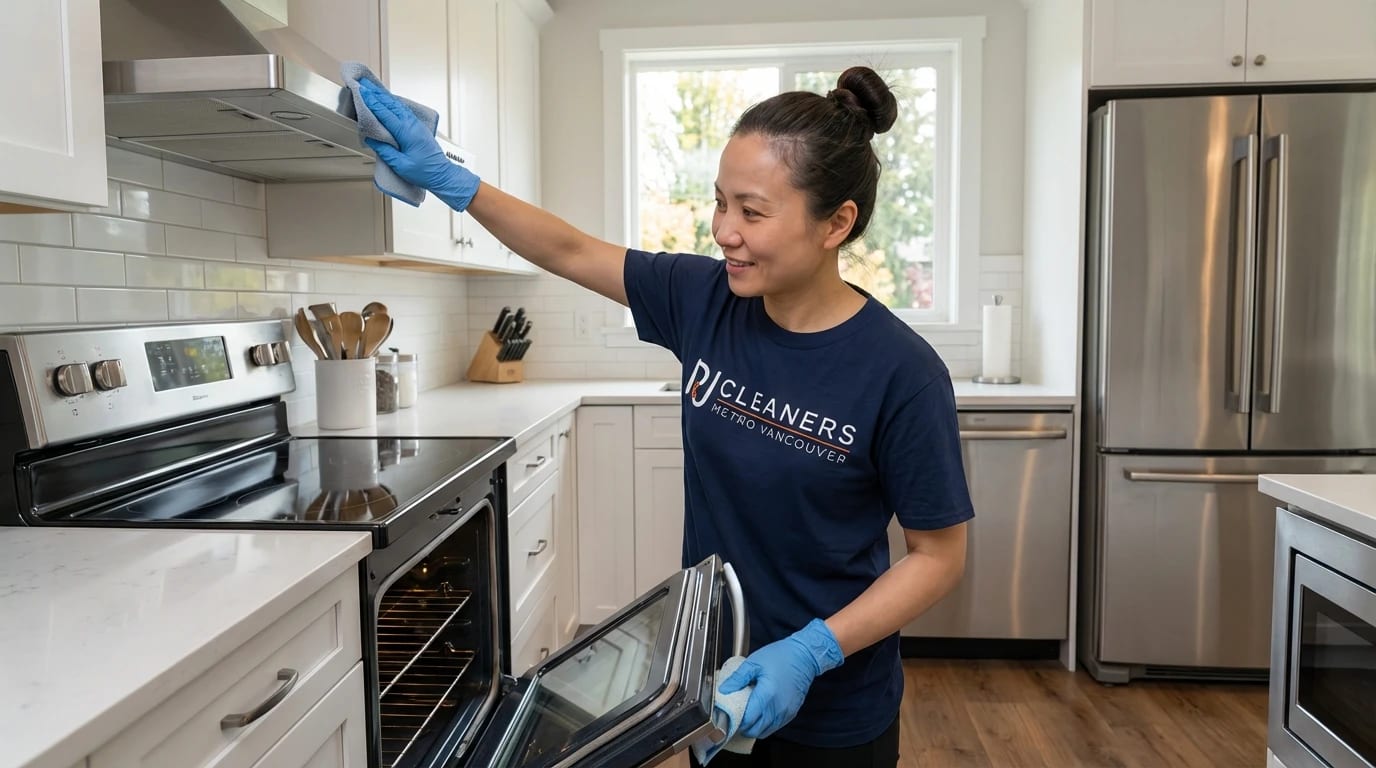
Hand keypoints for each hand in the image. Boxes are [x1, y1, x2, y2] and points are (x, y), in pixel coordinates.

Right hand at [357, 79, 480, 210]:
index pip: (385, 113)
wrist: (442, 174)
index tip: (362, 92)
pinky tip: (389, 102)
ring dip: (385, 97)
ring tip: (373, 90)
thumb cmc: (424, 172)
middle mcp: (412, 125)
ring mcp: (416, 125)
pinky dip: (393, 104)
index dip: (372, 101)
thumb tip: (371, 139)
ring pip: (398, 106)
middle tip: (364, 85)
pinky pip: (403, 111)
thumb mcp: (400, 165)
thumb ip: (384, 151)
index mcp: (406, 133)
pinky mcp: (418, 128)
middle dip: (376, 94)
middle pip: (391, 105)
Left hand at [718, 618, 843, 739]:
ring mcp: (786, 712)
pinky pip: (775, 726)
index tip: (730, 715)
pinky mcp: (791, 712)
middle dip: (744, 726)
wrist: (804, 656)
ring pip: (765, 731)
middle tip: (736, 716)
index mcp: (767, 695)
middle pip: (756, 730)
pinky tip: (761, 713)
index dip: (736, 721)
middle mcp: (777, 708)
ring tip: (748, 714)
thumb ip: (738, 678)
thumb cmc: (781, 656)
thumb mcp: (754, 663)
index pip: (748, 720)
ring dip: (755, 727)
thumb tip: (724, 689)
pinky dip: (765, 724)